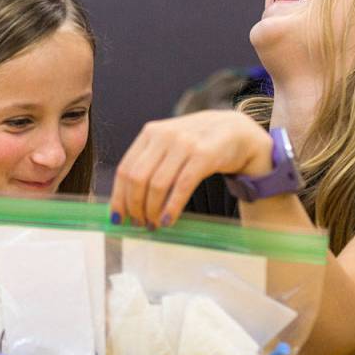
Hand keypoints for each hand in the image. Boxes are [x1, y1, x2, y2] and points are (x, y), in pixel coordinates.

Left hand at [110, 110, 272, 228]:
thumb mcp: (170, 144)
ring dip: (152, 210)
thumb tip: (126, 201)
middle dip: (135, 206)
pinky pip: (181, 187)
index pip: (124, 169)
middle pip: (137, 179)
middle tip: (139, 223)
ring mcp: (184, 144)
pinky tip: (168, 220)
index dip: (119, 197)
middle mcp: (164, 135)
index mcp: (150, 133)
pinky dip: (171, 208)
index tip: (118, 217)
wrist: (236, 130)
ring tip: (154, 224)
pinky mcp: (204, 155)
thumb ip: (150, 164)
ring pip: (157, 185)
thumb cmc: (198, 142)